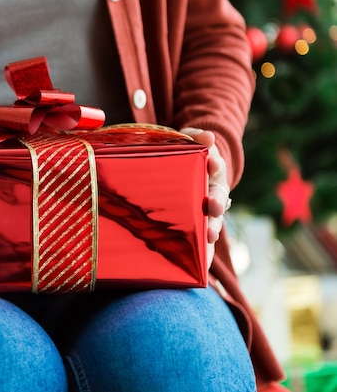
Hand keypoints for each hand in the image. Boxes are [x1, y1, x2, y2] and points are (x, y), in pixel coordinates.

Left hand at [180, 128, 230, 267]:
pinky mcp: (194, 226)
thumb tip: (208, 136)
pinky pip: (200, 240)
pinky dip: (202, 251)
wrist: (182, 173)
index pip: (216, 166)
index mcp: (210, 170)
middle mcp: (211, 192)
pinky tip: (200, 262)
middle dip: (216, 203)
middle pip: (217, 198)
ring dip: (212, 227)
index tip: (212, 163)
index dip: (215, 165)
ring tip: (209, 236)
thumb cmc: (183, 154)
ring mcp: (204, 211)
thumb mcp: (187, 140)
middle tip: (212, 207)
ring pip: (211, 220)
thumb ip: (195, 137)